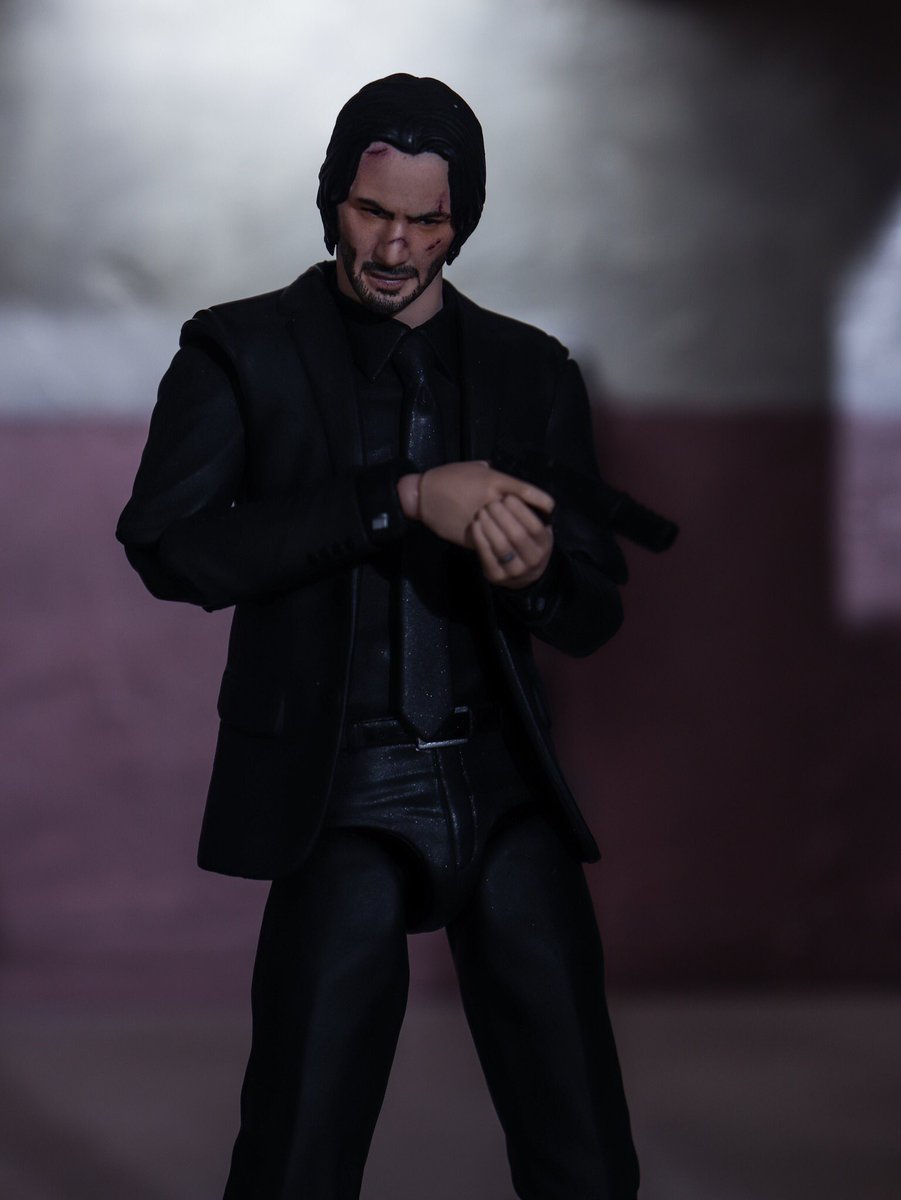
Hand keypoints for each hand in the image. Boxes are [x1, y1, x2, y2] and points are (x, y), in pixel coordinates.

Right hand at [398, 461, 553, 546]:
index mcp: (493, 479)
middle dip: (532, 522)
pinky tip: (509, 546)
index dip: (541, 501)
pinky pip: (493, 542)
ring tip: (530, 541)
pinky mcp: (472, 535)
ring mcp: (482, 518)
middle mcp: (491, 499)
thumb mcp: (474, 469)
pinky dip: (501, 544)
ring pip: (509, 532)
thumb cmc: (448, 477)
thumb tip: (507, 482)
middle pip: (521, 515)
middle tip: (542, 528)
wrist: (423, 495)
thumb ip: (492, 475)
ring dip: (519, 537)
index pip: (526, 491)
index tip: (551, 507)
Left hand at [469, 494, 554, 587]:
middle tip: (491, 503)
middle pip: (517, 536)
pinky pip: (486, 555)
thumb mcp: (536, 523)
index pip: (534, 527)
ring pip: (501, 546)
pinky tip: (476, 524)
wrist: (521, 570)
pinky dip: (480, 538)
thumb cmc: (526, 537)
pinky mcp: (496, 576)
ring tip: (482, 511)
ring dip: (490, 525)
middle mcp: (533, 561)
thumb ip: (536, 506)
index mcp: (544, 545)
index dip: (521, 511)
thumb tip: (541, 500)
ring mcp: (514, 571)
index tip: (508, 497)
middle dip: (503, 516)